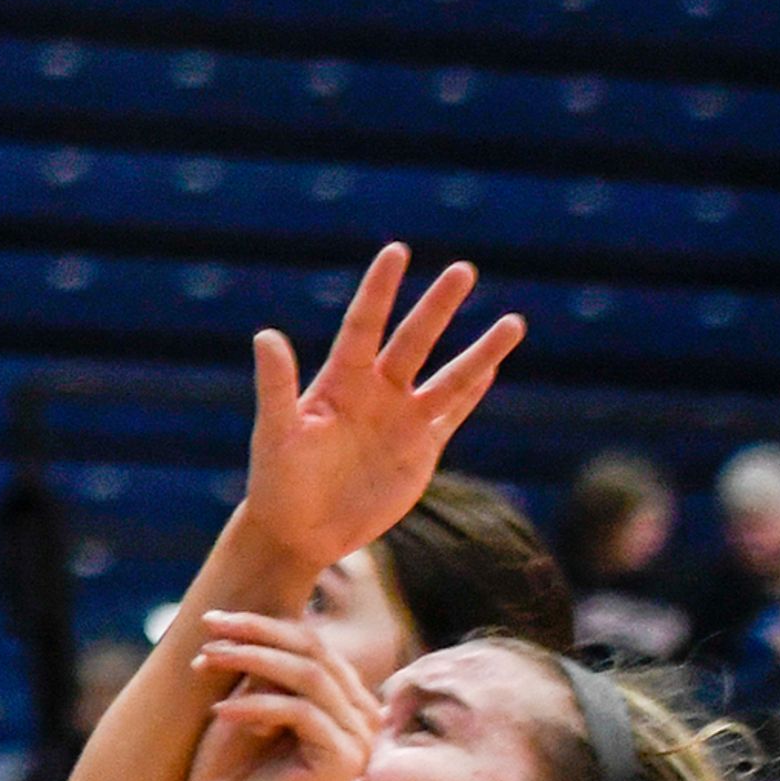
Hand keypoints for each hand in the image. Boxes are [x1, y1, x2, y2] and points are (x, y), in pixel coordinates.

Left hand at [187, 612, 378, 780]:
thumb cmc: (226, 770)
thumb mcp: (242, 703)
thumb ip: (261, 666)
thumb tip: (263, 612)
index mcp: (342, 699)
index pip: (309, 643)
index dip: (260, 624)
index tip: (209, 619)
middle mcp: (361, 717)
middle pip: (313, 652)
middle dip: (256, 634)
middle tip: (207, 628)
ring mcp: (359, 740)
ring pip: (309, 676)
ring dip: (250, 660)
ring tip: (205, 661)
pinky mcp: (346, 762)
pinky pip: (301, 713)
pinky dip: (255, 705)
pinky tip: (218, 712)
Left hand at [238, 244, 521, 572]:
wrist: (300, 529)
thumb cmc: (277, 480)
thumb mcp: (276, 432)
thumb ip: (276, 385)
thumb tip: (266, 335)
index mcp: (338, 381)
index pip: (363, 324)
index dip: (380, 289)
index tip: (397, 251)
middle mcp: (374, 391)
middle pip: (413, 340)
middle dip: (438, 306)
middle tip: (464, 269)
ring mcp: (401, 418)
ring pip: (448, 375)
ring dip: (479, 351)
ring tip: (513, 322)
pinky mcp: (420, 449)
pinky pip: (452, 412)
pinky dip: (472, 390)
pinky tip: (491, 365)